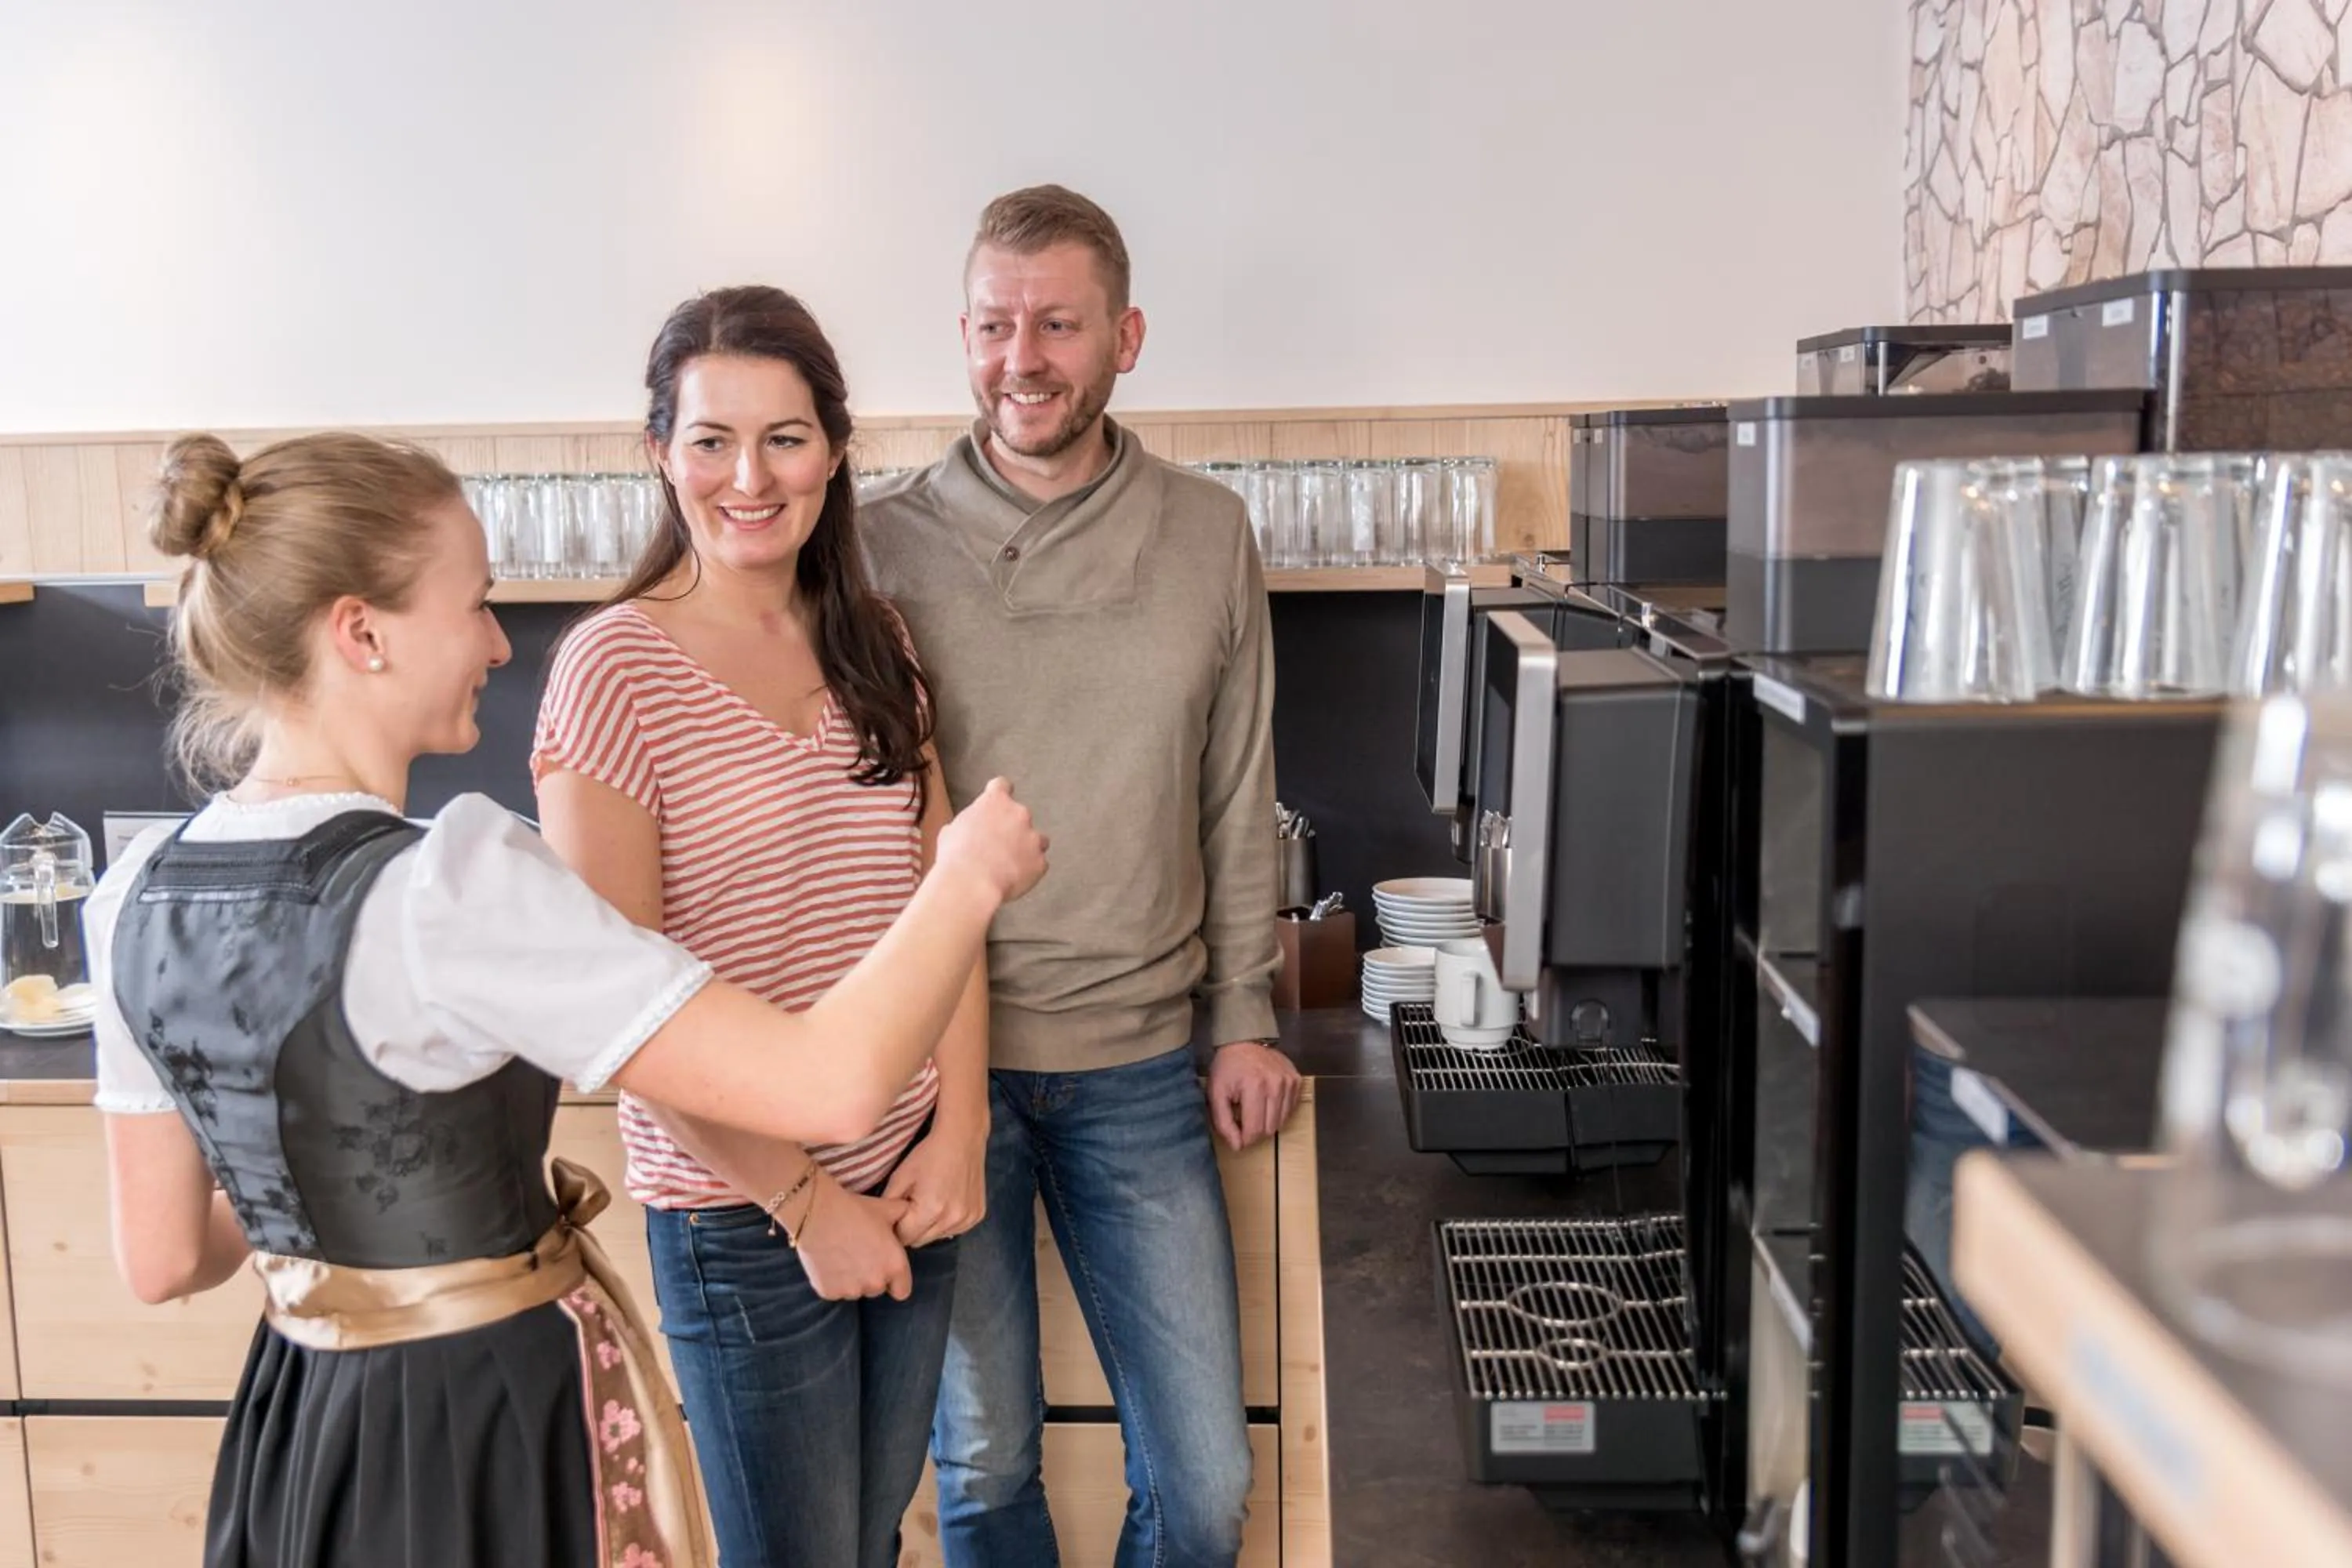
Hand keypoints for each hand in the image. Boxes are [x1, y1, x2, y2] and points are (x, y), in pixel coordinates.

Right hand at [790, 1172, 913, 1300]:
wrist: (817, 1213)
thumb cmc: (855, 1209)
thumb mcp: (888, 1209)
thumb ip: (905, 1215)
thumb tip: (910, 1214)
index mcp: (894, 1266)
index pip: (902, 1291)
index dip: (895, 1280)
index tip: (885, 1268)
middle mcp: (875, 1283)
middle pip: (877, 1289)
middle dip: (871, 1276)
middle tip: (859, 1254)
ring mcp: (851, 1291)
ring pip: (855, 1291)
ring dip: (851, 1279)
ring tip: (841, 1255)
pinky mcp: (828, 1292)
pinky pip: (834, 1291)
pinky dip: (832, 1280)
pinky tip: (828, 1260)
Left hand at [883, 1121, 987, 1248]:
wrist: (962, 1138)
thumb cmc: (928, 1154)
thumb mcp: (900, 1177)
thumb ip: (889, 1206)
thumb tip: (884, 1225)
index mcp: (931, 1210)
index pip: (905, 1237)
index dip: (897, 1227)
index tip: (897, 1213)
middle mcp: (952, 1219)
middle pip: (921, 1241)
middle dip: (913, 1228)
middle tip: (912, 1206)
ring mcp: (968, 1219)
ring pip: (937, 1237)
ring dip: (930, 1226)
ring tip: (930, 1202)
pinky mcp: (977, 1216)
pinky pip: (954, 1229)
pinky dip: (946, 1221)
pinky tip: (946, 1201)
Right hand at [936, 778, 1048, 903]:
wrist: (971, 883)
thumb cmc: (956, 857)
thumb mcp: (950, 831)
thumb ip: (967, 824)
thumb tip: (967, 832)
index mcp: (995, 801)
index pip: (1002, 786)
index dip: (999, 794)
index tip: (998, 802)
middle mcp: (1019, 814)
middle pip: (1021, 817)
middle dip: (1011, 830)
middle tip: (995, 847)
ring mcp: (1034, 838)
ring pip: (1037, 840)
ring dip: (1026, 849)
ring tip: (1008, 866)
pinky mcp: (1041, 862)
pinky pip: (1038, 864)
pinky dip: (1029, 871)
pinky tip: (1012, 879)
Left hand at [1206, 1040, 1301, 1151]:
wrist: (1245, 1041)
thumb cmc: (1227, 1069)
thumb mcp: (1216, 1094)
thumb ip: (1224, 1123)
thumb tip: (1238, 1147)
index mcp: (1254, 1088)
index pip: (1255, 1130)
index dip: (1245, 1138)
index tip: (1237, 1132)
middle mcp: (1276, 1085)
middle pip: (1270, 1128)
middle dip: (1256, 1130)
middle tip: (1245, 1117)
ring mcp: (1289, 1082)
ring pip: (1282, 1122)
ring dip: (1267, 1121)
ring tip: (1255, 1108)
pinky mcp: (1297, 1080)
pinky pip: (1290, 1109)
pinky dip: (1278, 1111)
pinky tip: (1267, 1100)